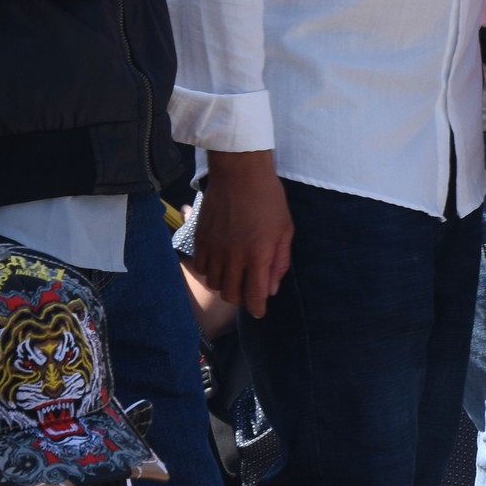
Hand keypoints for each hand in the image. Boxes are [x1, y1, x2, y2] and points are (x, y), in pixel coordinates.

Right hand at [193, 149, 293, 318]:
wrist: (240, 174)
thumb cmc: (269, 199)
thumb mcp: (285, 229)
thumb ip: (279, 261)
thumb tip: (273, 288)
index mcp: (258, 254)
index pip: (255, 295)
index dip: (258, 308)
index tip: (260, 311)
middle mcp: (234, 256)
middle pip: (231, 295)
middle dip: (242, 299)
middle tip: (249, 291)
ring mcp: (214, 249)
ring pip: (215, 284)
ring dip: (226, 285)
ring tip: (236, 276)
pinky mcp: (200, 240)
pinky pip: (202, 268)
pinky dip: (211, 272)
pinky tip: (220, 263)